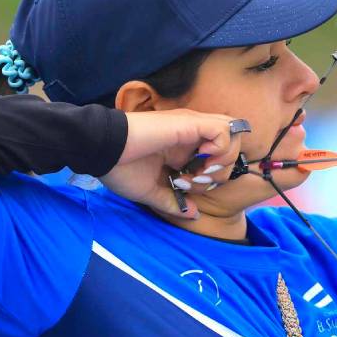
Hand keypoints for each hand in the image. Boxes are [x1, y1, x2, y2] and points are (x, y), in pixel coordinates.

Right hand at [100, 109, 245, 218]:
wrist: (103, 150)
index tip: (189, 188)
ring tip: (199, 173)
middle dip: (222, 168)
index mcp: (183, 146)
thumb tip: (193, 215)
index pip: (217, 155)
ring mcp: (191, 125)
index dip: (211, 176)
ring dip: (222, 160)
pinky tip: (199, 160)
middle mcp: (191, 133)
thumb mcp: (150, 191)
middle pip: (232, 143)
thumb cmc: (121, 168)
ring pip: (232, 134)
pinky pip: (223, 130)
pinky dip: (219, 149)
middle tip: (198, 181)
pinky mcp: (189, 122)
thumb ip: (172, 202)